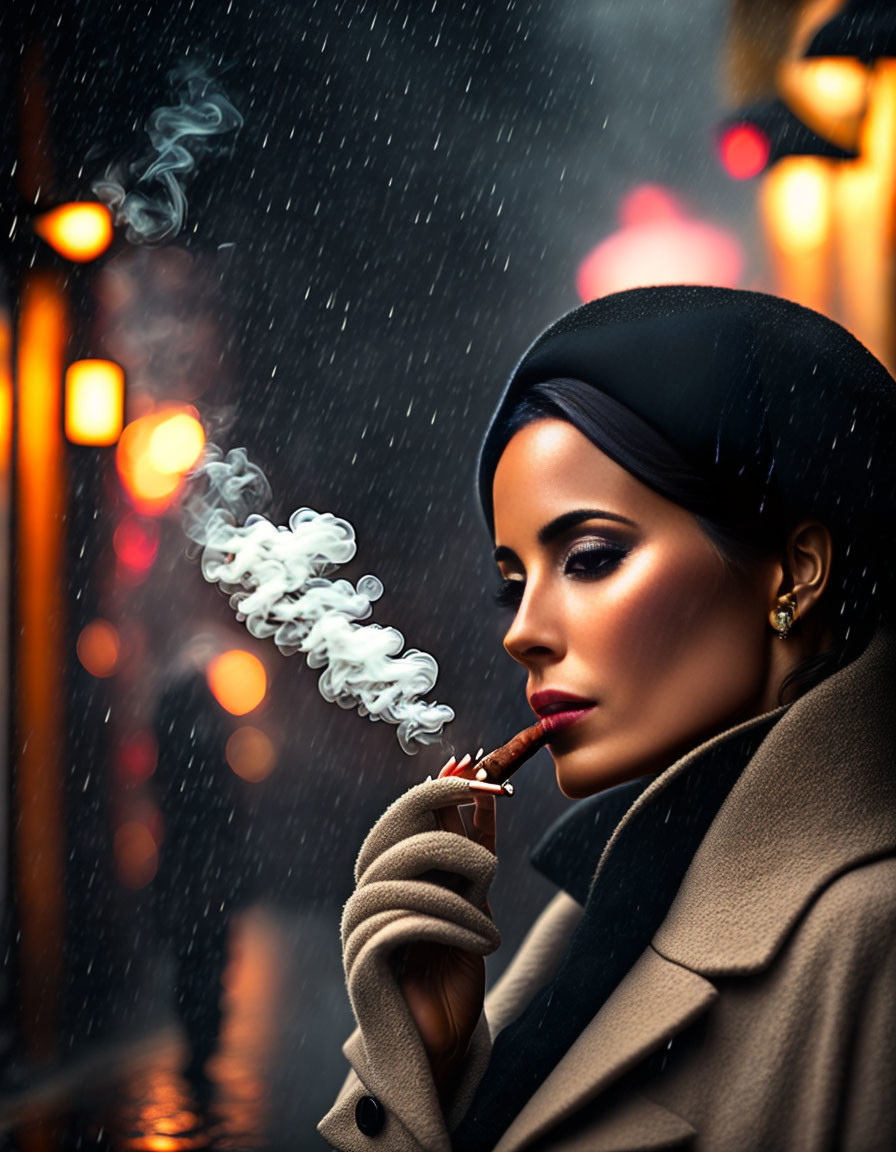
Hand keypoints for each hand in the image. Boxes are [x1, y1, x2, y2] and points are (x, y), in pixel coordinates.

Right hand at [393, 756, 496, 1095]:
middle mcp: (366, 895)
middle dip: (450, 842)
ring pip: (400, 883)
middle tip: (490, 868)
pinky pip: (401, 925)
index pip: (404, 814)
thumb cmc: (452, 970)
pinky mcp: (363, 966)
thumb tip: (477, 786)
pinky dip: (448, 928)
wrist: (440, 1046)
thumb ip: (469, 852)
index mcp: (388, 874)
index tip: (485, 775)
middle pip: (397, 840)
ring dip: (456, 902)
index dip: (441, 789)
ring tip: (489, 929)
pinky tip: (478, 944)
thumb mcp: (471, 902)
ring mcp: (359, 930)